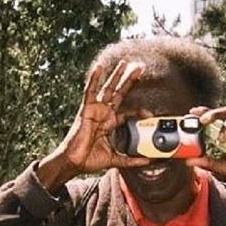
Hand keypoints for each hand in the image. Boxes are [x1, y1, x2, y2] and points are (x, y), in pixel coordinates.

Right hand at [37, 61, 150, 191]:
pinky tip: (99, 67)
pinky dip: (94, 79)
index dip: (139, 110)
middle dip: (129, 80)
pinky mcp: (86, 109)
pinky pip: (90, 91)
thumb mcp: (116, 159)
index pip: (127, 111)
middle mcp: (103, 113)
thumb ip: (132, 160)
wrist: (75, 162)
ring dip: (116, 75)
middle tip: (140, 67)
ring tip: (124, 63)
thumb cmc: (90, 160)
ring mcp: (95, 110)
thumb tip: (148, 161)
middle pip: (119, 93)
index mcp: (110, 122)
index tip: (150, 114)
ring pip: (107, 88)